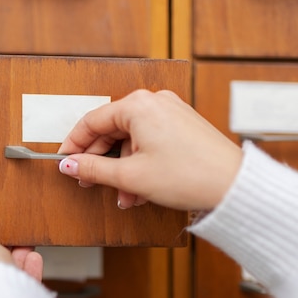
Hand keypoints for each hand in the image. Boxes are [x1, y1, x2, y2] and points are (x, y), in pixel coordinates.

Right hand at [57, 89, 242, 209]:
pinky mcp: (182, 125)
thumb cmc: (189, 175)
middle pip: (112, 130)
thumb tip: (70, 165)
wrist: (234, 185)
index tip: (64, 162)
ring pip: (132, 139)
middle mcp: (154, 102)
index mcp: (138, 105)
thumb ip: (94, 169)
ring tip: (125, 196)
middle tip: (90, 182)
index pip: (92, 121)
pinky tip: (141, 188)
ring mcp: (170, 112)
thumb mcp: (131, 176)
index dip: (74, 144)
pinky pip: (150, 141)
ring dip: (123, 169)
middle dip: (102, 162)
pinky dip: (141, 163)